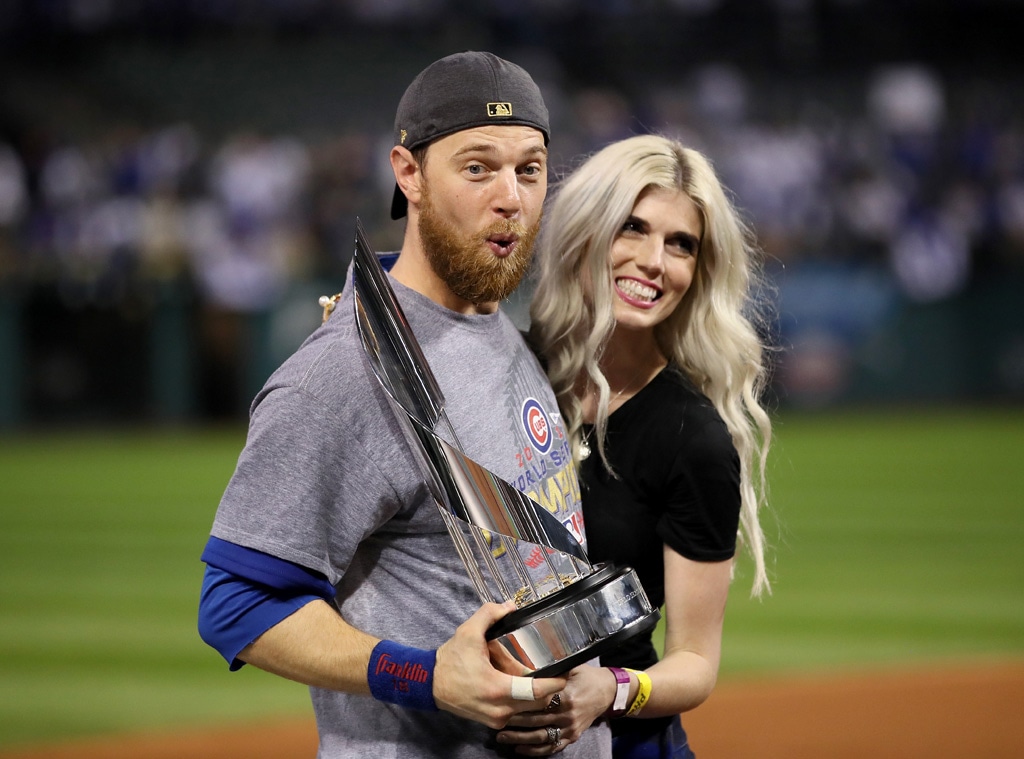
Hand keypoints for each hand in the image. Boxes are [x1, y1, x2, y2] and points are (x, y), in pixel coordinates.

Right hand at [433, 601, 566, 728]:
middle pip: (538, 702)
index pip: (537, 691)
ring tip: (540, 675)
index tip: (567, 671)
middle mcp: (500, 709)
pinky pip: (517, 711)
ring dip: (536, 694)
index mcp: (498, 689)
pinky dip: (523, 699)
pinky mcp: (492, 721)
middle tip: (555, 670)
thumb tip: (509, 605)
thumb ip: (490, 614)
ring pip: (528, 709)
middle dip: (549, 687)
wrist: (428, 684)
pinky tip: (521, 683)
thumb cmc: (450, 661)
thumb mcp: (468, 632)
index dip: (556, 682)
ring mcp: (496, 718)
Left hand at [494, 663, 614, 754]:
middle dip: (514, 722)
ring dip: (520, 739)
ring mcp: (570, 728)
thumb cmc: (585, 676)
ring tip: (502, 737)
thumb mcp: (570, 667)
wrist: (606, 691)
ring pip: (541, 737)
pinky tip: (520, 749)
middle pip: (536, 720)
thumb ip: (551, 670)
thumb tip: (526, 663)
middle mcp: (567, 714)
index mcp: (565, 695)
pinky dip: (535, 751)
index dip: (520, 703)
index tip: (503, 702)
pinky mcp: (572, 737)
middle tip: (496, 720)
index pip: (538, 702)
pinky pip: (552, 747)